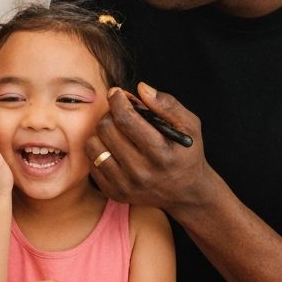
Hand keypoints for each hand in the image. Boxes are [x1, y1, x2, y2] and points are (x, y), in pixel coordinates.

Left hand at [89, 84, 209, 211]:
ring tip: (117, 131)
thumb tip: (141, 88)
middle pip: (106, 129)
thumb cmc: (187, 153)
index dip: (117, 100)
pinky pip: (91, 161)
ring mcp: (125, 185)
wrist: (186, 193)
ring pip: (93, 144)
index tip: (116, 92)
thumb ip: (168, 104)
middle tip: (120, 113)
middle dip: (111, 114)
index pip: (126, 120)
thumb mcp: (190, 126)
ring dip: (102, 132)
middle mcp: (141, 172)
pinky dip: (100, 150)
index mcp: (161, 154)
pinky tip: (114, 148)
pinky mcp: (113, 192)